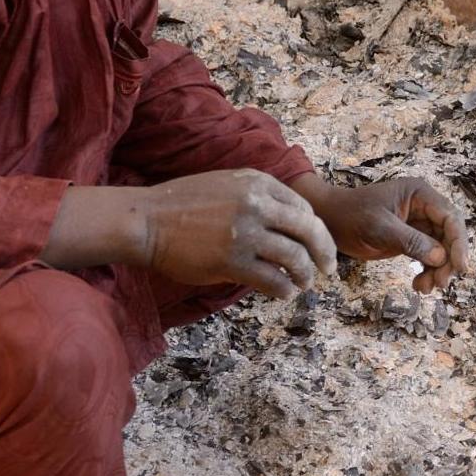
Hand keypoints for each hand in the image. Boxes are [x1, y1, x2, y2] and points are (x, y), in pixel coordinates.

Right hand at [136, 170, 337, 299]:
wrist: (147, 221)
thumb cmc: (183, 204)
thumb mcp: (227, 184)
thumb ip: (258, 196)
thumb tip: (290, 222)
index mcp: (258, 183)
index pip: (304, 209)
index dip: (317, 231)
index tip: (319, 246)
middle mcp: (256, 204)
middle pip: (309, 231)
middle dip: (325, 253)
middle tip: (329, 269)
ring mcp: (245, 234)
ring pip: (295, 258)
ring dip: (305, 275)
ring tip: (304, 284)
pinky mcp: (232, 262)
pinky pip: (273, 279)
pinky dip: (284, 289)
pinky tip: (283, 293)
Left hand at [294, 174, 470, 293]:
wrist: (329, 221)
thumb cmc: (350, 216)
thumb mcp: (380, 228)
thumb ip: (411, 241)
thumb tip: (440, 257)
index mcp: (419, 194)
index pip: (450, 218)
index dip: (458, 243)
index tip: (460, 267)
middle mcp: (423, 207)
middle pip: (449, 236)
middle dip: (448, 261)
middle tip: (441, 283)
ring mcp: (418, 224)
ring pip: (441, 249)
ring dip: (438, 270)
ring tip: (426, 288)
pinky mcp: (410, 239)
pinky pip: (428, 257)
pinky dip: (427, 272)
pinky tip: (419, 285)